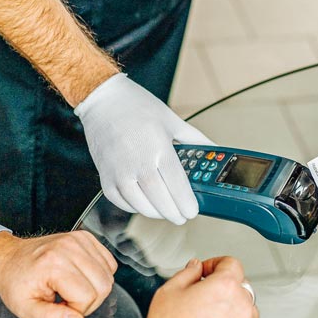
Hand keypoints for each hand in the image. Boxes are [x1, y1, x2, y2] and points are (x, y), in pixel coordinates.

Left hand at [0, 231, 117, 317]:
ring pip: (109, 275)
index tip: (58, 306)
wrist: (9, 259)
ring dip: (93, 288)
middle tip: (65, 300)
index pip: (87, 297)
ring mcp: (79, 239)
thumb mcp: (25, 309)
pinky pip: (109, 263)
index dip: (75, 310)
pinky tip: (79, 277)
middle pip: (103, 286)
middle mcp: (69, 247)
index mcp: (54, 263)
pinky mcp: (85, 237)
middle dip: (88, 301)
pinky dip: (98, 275)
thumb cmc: (16, 283)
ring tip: (71, 288)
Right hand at [74, 74, 212, 223]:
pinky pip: (120, 201)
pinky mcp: (104, 175)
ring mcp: (119, 171)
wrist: (103, 100)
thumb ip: (194, 139)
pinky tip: (144, 205)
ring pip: (139, 205)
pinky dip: (134, 207)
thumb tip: (213, 150)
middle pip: (160, 199)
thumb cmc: (137, 106)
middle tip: (182, 216)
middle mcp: (137, 161)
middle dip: (174, 213)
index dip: (186, 202)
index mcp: (159, 147)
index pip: (177, 184)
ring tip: (165, 212)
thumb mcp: (172, 120)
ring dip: (155, 213)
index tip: (192, 210)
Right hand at [142, 257, 257, 317]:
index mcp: (225, 286)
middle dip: (223, 286)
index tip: (205, 272)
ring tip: (207, 317)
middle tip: (202, 295)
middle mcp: (241, 306)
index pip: (231, 264)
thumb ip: (187, 273)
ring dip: (231, 307)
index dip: (215, 264)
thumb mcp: (169, 292)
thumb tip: (196, 267)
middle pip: (240, 286)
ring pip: (245, 309)